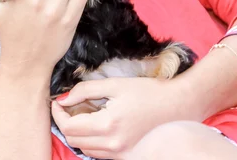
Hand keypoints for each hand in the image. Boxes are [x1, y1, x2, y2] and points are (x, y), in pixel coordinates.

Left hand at [51, 77, 199, 158]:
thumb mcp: (114, 85)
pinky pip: (99, 153)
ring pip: (84, 149)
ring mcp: (121, 154)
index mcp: (108, 125)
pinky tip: (95, 125)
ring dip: (77, 133)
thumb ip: (85, 91)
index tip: (57, 101)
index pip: (69, 126)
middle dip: (65, 123)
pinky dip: (91, 141)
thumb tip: (63, 98)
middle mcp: (113, 144)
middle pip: (73, 140)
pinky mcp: (127, 156)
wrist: (179, 105)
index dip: (58, 113)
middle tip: (67, 106)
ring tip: (81, 115)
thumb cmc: (148, 92)